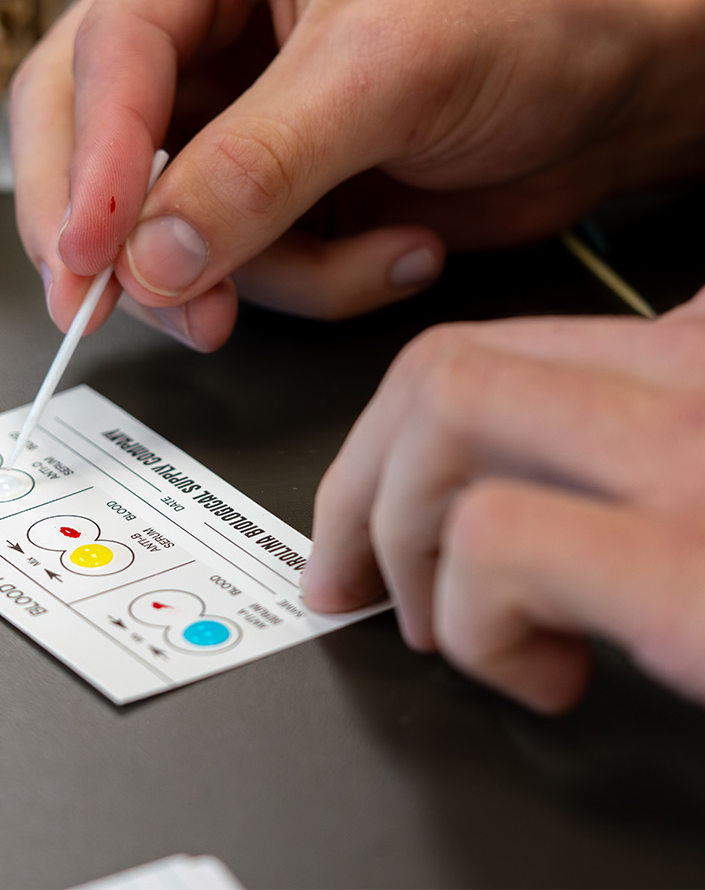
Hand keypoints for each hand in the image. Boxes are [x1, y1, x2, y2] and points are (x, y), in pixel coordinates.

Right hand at [11, 0, 704, 347]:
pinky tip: (399, 248)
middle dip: (112, 235)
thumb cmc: (529, 17)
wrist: (615, 94)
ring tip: (368, 255)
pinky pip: (243, 264)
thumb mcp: (382, 72)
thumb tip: (150, 259)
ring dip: (259, 271)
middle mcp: (208, 23)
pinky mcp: (270, 191)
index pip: (112, 48)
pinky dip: (319, 280)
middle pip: (91, 135)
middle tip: (109, 306)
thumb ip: (256, 168)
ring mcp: (235, 117)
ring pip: (167, 223)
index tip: (90, 253)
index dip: (92, 161)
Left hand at [303, 289, 704, 712]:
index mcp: (688, 356)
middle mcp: (693, 370)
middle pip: (438, 372)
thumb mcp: (697, 480)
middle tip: (356, 582)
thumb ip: (612, 453)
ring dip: (405, 545)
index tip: (363, 516)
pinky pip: (496, 542)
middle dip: (357, 491)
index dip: (387, 441)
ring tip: (451, 630)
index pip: (482, 352)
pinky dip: (478, 627)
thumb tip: (498, 490)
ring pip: (446, 419)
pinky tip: (543, 674)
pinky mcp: (690, 559)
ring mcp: (694, 447)